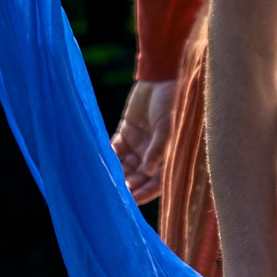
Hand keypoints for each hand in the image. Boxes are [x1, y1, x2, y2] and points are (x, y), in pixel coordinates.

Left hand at [111, 78, 175, 203]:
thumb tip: (148, 172)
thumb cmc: (175, 102)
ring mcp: (141, 143)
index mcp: (171, 154)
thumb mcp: (169, 127)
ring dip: (117, 173)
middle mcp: (155, 153)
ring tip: (105, 181)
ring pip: (126, 165)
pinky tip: (100, 163)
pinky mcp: (127, 132)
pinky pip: (116, 149)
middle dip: (128, 185)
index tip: (132, 200)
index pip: (158, 180)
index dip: (146, 192)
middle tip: (114, 194)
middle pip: (140, 176)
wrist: (164, 76)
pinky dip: (109, 156)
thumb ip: (158, 149)